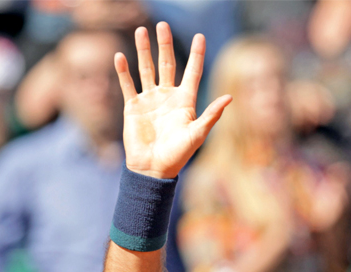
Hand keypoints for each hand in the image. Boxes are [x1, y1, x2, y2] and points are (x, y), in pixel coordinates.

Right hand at [115, 22, 231, 178]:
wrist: (153, 168)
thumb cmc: (178, 155)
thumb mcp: (197, 134)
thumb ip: (211, 115)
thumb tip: (230, 97)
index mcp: (185, 102)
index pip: (192, 73)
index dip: (197, 55)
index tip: (200, 36)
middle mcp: (168, 97)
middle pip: (167, 65)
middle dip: (164, 45)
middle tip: (162, 25)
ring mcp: (150, 100)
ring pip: (146, 69)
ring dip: (143, 51)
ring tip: (142, 31)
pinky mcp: (133, 107)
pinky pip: (128, 84)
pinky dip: (123, 70)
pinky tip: (120, 55)